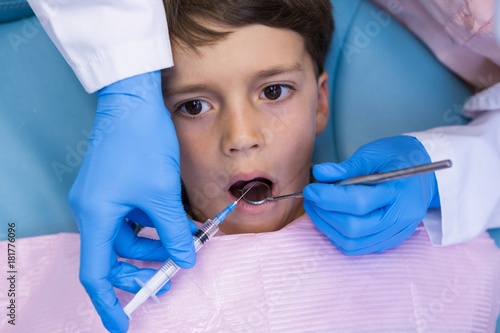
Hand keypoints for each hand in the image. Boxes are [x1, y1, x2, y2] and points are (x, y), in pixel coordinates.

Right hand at [68, 71, 194, 331]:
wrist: (133, 99)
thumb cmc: (142, 141)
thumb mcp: (161, 194)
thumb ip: (172, 231)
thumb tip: (185, 259)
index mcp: (96, 214)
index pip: (95, 271)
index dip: (108, 301)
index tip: (122, 323)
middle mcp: (94, 209)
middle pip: (114, 255)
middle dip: (142, 268)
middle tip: (170, 275)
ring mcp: (104, 198)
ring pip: (128, 236)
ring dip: (154, 243)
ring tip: (183, 242)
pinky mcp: (116, 187)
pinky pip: (133, 217)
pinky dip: (152, 224)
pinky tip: (175, 223)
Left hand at [303, 135, 438, 254]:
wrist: (424, 174)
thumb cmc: (399, 158)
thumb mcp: (374, 153)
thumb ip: (347, 167)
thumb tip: (320, 174)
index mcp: (401, 192)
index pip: (360, 202)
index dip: (329, 198)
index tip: (311, 189)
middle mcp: (401, 218)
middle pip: (355, 227)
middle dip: (325, 214)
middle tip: (311, 198)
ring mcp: (396, 233)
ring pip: (353, 242)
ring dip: (327, 227)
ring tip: (316, 207)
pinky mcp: (389, 241)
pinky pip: (358, 248)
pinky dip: (338, 236)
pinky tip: (329, 219)